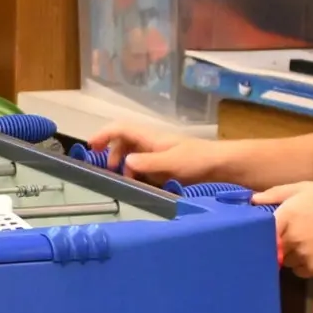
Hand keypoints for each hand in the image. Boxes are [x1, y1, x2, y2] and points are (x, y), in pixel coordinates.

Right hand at [87, 114, 228, 187]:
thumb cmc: (198, 161)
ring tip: (126, 180)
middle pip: (123, 141)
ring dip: (124, 165)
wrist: (221, 165)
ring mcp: (158, 153)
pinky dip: (137, 172)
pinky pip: (143, 165)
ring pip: (132, 154)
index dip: (104, 134)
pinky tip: (142, 184)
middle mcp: (152, 143)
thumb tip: (124, 163)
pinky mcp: (165, 165)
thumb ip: (147, 163)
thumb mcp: (171, 164)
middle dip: (112, 153)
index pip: (121, 129)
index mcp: (151, 138)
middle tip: (110, 170)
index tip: (91, 147)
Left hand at [254, 180, 312, 278]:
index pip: (260, 231)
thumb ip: (276, 193)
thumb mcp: (305, 189)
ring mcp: (301, 255)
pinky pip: (298, 271)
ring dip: (291, 255)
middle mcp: (290, 238)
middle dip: (279, 243)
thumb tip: (252, 200)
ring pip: (285, 260)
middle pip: (271, 247)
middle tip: (294, 235)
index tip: (266, 231)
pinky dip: (303, 265)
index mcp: (285, 216)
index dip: (261, 233)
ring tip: (308, 243)